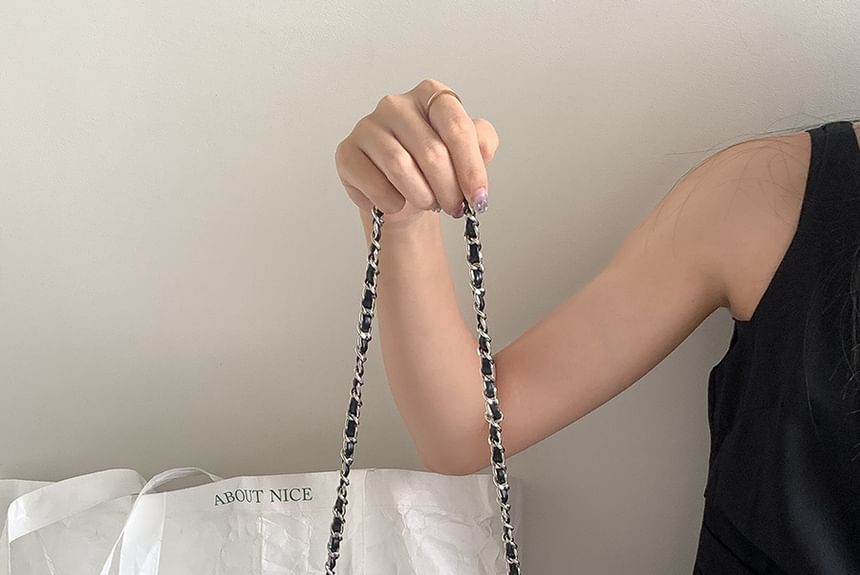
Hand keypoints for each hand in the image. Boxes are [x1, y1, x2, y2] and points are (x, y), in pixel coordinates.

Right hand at [335, 79, 498, 226]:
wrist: (402, 190)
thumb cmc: (434, 168)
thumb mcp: (467, 151)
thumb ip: (482, 143)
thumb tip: (482, 150)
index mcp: (430, 94)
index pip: (457, 127)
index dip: (471, 168)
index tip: (479, 198)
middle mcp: (397, 104)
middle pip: (431, 152)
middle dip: (449, 189)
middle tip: (454, 208)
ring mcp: (368, 126)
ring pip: (401, 167)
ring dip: (422, 196)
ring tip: (428, 203)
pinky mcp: (348, 152)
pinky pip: (374, 184)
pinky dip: (391, 202)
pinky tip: (397, 203)